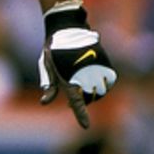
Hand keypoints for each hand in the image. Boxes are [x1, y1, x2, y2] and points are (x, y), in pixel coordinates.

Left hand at [37, 3, 116, 128]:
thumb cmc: (54, 49)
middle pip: (89, 99)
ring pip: (100, 90)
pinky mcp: (104, 61)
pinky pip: (108, 79)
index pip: (77, 103)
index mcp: (70, 79)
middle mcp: (84, 76)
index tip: (86, 127)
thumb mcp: (47, 67)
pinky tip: (94, 79)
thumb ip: (49, 85)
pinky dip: (103, 83)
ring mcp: (96, 69)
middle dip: (83, 101)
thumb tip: (44, 102)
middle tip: (73, 98)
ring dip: (93, 92)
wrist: (67, 27)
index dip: (81, 116)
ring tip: (83, 86)